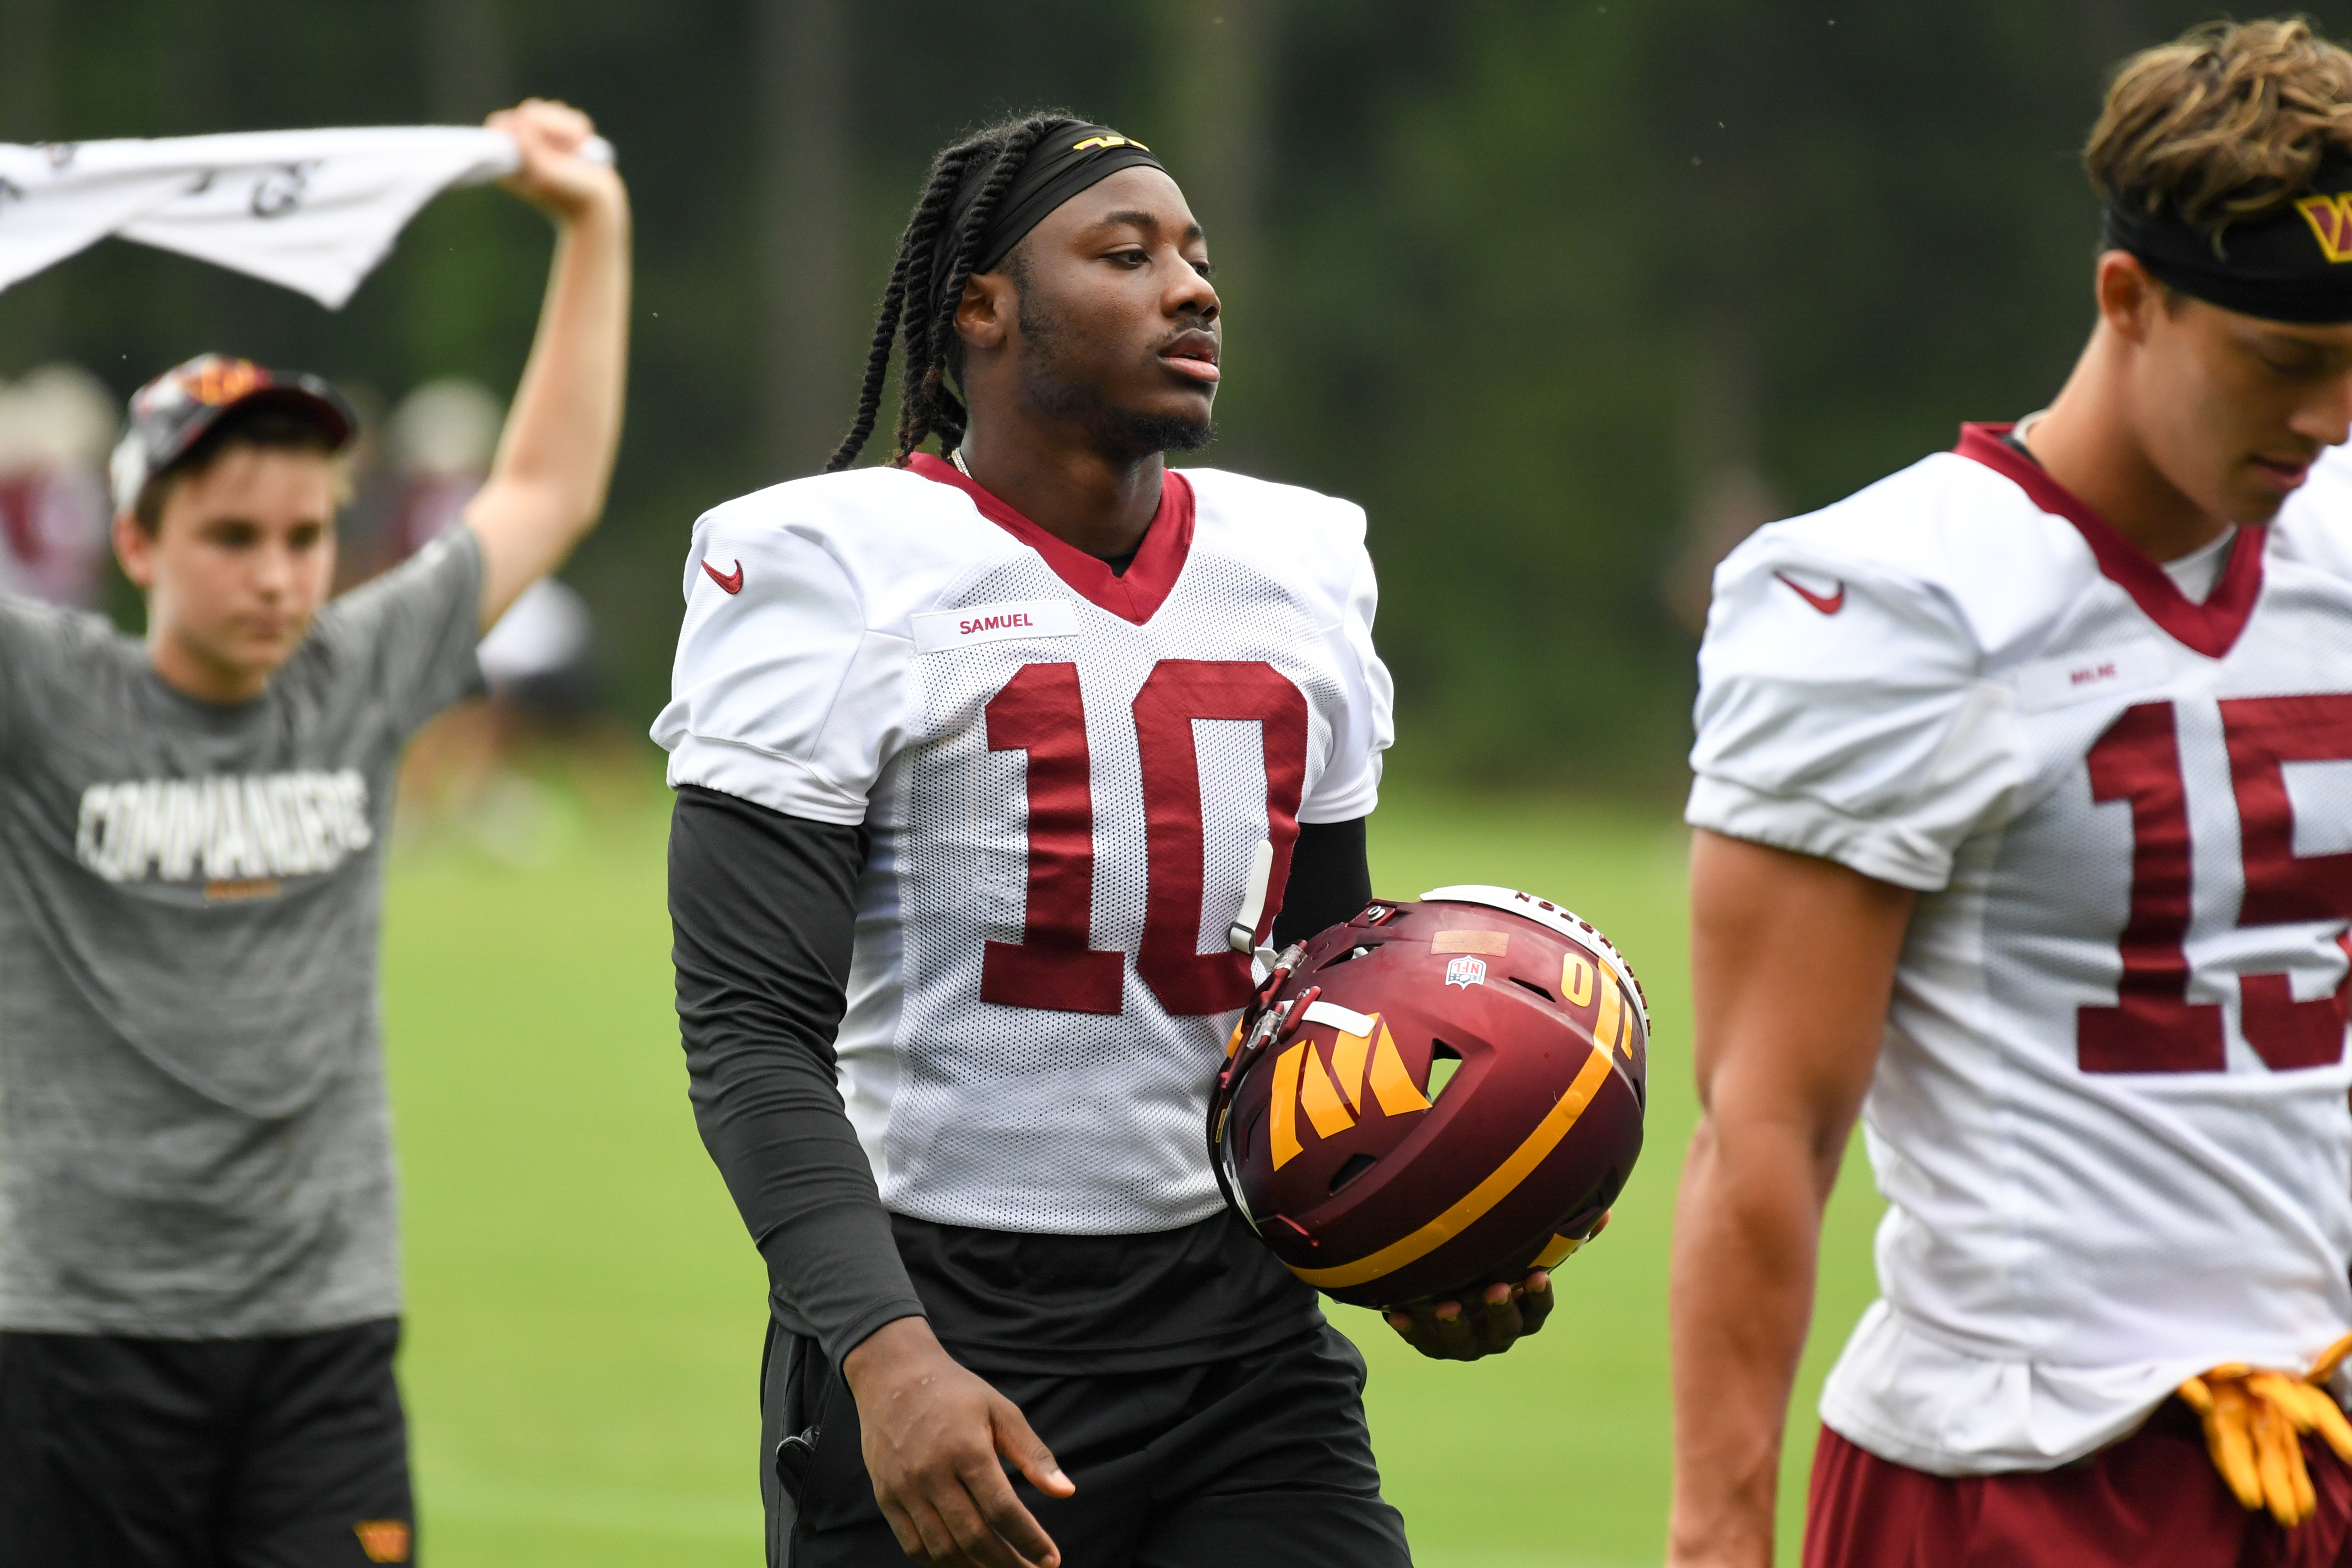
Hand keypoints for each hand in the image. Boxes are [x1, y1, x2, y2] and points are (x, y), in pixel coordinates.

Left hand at [486, 98, 624, 225]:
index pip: (501, 124)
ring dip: (569, 129)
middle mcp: (524, 147)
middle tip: (565, 149)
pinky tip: (582, 148)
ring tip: (577, 150)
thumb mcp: (545, 174)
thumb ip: (529, 147)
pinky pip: (569, 115)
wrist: (599, 208)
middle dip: (552, 124)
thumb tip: (519, 120)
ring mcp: (543, 140)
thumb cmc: (571, 196)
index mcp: (509, 160)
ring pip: (552, 108)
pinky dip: (580, 130)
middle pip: (530, 111)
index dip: (520, 123)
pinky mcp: (562, 136)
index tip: (536, 138)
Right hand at [842, 1318, 1074, 1567]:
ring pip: (942, 1550)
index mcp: (966, 1448)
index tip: (1051, 1560)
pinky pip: (913, 1545)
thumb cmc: (955, 1393)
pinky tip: (965, 1563)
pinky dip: (941, 1563)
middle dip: (1007, 1564)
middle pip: (974, 1536)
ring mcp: (905, 1489)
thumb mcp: (1000, 1411)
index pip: (1002, 1509)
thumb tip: (1067, 1492)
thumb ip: (1033, 1454)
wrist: (892, 1376)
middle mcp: (932, 1473)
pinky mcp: (887, 1498)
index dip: (1029, 1540)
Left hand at [1382, 1212, 1605, 1361]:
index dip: (1538, 1298)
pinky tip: (1395, 1313)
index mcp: (1521, 1312)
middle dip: (1500, 1312)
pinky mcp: (1429, 1341)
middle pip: (1503, 1331)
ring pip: (1460, 1343)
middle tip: (1495, 1289)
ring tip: (1448, 1305)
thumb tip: (1606, 1211)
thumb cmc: (1495, 1265)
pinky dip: (1409, 1328)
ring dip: (1455, 1325)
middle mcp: (1494, 1333)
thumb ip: (1561, 1235)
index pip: (1537, 1312)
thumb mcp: (1525, 1250)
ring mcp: (1461, 1341)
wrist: (1443, 1285)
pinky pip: (1419, 1340)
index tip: (1537, 1276)